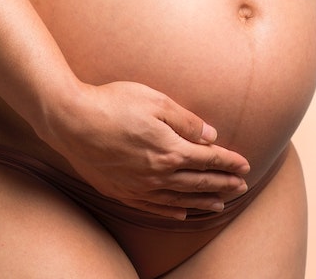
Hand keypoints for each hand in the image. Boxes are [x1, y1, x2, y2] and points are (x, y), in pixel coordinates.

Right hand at [44, 81, 250, 219]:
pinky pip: (153, 207)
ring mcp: (137, 186)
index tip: (246, 166)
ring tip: (219, 205)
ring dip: (202, 201)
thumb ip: (187, 121)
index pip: (209, 159)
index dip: (229, 163)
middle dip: (223, 185)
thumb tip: (211, 136)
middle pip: (198, 182)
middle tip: (241, 188)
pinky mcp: (120, 191)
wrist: (70, 120)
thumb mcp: (157, 102)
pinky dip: (171, 211)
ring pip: (178, 199)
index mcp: (169, 150)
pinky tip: (182, 213)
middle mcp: (156, 174)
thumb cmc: (115, 104)